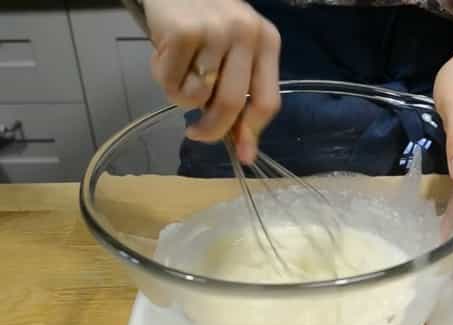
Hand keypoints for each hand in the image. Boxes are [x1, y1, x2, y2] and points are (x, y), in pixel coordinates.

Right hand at [143, 0, 280, 161]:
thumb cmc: (208, 21)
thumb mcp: (237, 50)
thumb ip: (244, 94)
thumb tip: (245, 151)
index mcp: (267, 41)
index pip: (268, 101)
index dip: (252, 133)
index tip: (242, 155)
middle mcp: (246, 34)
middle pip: (231, 104)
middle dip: (212, 130)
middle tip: (196, 134)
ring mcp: (215, 31)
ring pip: (197, 97)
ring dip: (182, 97)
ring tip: (180, 72)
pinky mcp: (183, 32)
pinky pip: (171, 83)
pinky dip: (164, 80)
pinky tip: (166, 57)